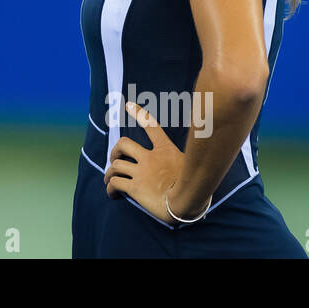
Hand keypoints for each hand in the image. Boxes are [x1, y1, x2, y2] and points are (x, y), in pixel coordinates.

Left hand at [103, 101, 207, 224]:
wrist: (187, 202)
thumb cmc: (196, 186)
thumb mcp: (193, 165)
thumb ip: (186, 160)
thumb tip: (199, 159)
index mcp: (165, 150)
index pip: (151, 126)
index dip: (139, 114)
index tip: (128, 105)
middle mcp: (150, 158)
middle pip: (123, 144)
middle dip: (115, 150)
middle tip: (114, 157)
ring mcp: (141, 172)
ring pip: (115, 165)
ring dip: (109, 173)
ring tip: (109, 180)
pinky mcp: (135, 188)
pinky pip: (115, 184)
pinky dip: (110, 188)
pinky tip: (112, 194)